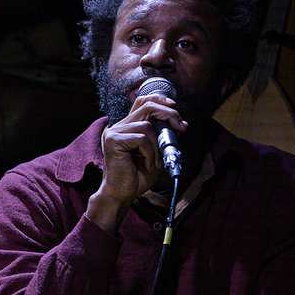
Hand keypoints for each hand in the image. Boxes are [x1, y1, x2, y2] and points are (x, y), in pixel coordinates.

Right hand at [87, 91, 187, 231]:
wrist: (122, 195)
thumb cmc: (137, 177)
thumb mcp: (155, 152)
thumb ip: (161, 136)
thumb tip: (178, 123)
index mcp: (126, 127)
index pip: (141, 102)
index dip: (159, 100)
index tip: (174, 107)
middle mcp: (117, 127)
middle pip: (146, 106)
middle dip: (168, 114)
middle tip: (181, 128)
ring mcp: (113, 133)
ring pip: (146, 126)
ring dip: (156, 145)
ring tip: (153, 161)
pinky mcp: (113, 141)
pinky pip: (141, 139)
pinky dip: (149, 153)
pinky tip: (146, 164)